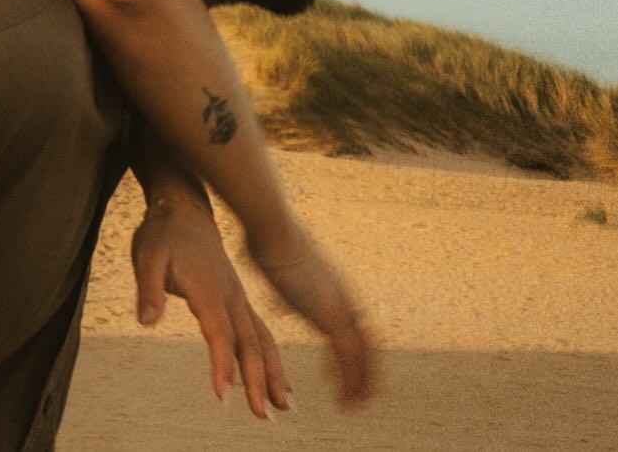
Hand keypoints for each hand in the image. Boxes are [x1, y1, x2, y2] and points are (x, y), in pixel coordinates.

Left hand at [132, 195, 291, 418]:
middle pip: (249, 341)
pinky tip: (278, 379)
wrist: (184, 208)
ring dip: (274, 372)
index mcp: (208, 287)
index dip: (222, 364)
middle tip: (264, 415)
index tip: (224, 396)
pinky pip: (260, 331)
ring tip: (285, 405)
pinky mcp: (239, 299)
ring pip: (262, 338)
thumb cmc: (164, 234)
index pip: (218, 331)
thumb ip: (149, 289)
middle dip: (258, 379)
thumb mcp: (147, 256)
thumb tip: (147, 320)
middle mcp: (230, 294)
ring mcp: (238, 296)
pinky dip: (271, 357)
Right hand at [247, 223, 375, 405]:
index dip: (354, 352)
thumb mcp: (282, 270)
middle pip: (368, 344)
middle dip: (366, 374)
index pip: (356, 327)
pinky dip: (350, 381)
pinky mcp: (331, 314)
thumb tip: (281, 286)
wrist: (271, 227)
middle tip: (360, 398)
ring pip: (365, 356)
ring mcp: (341, 305)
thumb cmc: (267, 240)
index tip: (340, 369)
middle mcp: (344, 297)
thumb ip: (287, 284)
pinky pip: (350, 357)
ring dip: (362, 384)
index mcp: (334, 288)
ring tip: (353, 407)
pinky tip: (343, 400)